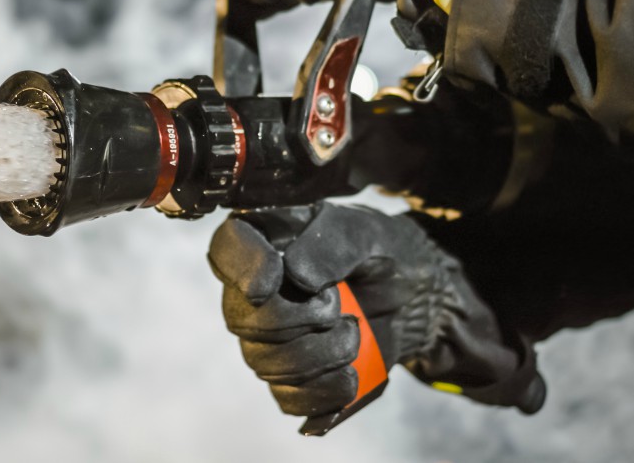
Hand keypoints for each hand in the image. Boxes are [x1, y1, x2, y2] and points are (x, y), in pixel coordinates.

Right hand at [207, 203, 545, 417]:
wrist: (406, 295)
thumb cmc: (374, 251)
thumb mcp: (363, 234)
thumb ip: (330, 245)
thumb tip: (295, 276)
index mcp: (263, 240)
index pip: (227, 248)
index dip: (242, 268)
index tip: (271, 283)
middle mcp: (251, 292)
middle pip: (244, 320)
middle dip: (299, 319)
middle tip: (339, 305)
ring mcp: (265, 340)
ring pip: (267, 364)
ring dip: (321, 354)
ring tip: (355, 332)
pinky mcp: (289, 378)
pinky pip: (289, 399)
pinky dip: (324, 393)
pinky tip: (350, 376)